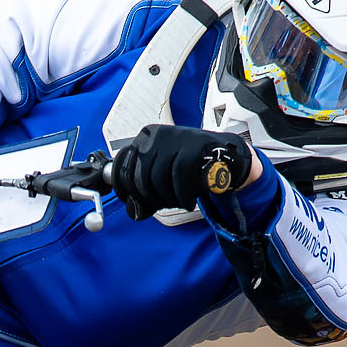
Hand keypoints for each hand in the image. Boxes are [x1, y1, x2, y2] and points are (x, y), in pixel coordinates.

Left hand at [110, 125, 255, 221]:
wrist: (224, 157)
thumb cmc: (191, 167)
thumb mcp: (163, 175)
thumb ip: (146, 191)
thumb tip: (133, 211)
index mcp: (145, 139)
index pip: (123, 167)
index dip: (126, 190)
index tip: (134, 204)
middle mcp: (156, 135)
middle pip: (140, 175)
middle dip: (151, 198)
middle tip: (166, 204)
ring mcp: (175, 136)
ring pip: (158, 177)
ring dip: (169, 198)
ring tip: (179, 202)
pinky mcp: (194, 144)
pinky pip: (180, 175)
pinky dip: (183, 194)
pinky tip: (189, 200)